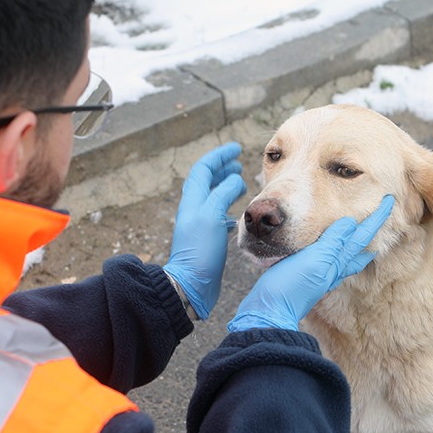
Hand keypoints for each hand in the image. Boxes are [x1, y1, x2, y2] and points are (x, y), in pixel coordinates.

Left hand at [164, 143, 246, 319]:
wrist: (190, 284)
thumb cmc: (200, 250)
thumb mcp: (212, 215)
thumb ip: (223, 193)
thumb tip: (235, 179)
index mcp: (193, 200)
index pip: (204, 169)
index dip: (219, 156)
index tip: (236, 148)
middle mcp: (194, 209)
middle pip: (206, 180)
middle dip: (222, 169)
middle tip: (239, 164)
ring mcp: (200, 224)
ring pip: (212, 196)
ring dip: (226, 186)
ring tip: (241, 183)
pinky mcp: (206, 238)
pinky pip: (218, 214)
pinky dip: (229, 206)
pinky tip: (239, 212)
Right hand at [228, 195, 394, 332]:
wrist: (270, 310)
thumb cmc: (291, 285)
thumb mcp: (314, 261)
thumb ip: (332, 242)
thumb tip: (351, 223)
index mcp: (336, 260)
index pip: (362, 235)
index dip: (376, 218)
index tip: (389, 200)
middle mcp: (333, 267)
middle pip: (358, 245)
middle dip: (370, 229)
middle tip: (380, 213)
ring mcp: (321, 273)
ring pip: (345, 252)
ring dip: (355, 239)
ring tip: (359, 227)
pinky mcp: (307, 275)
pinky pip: (328, 257)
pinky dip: (335, 247)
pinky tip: (328, 246)